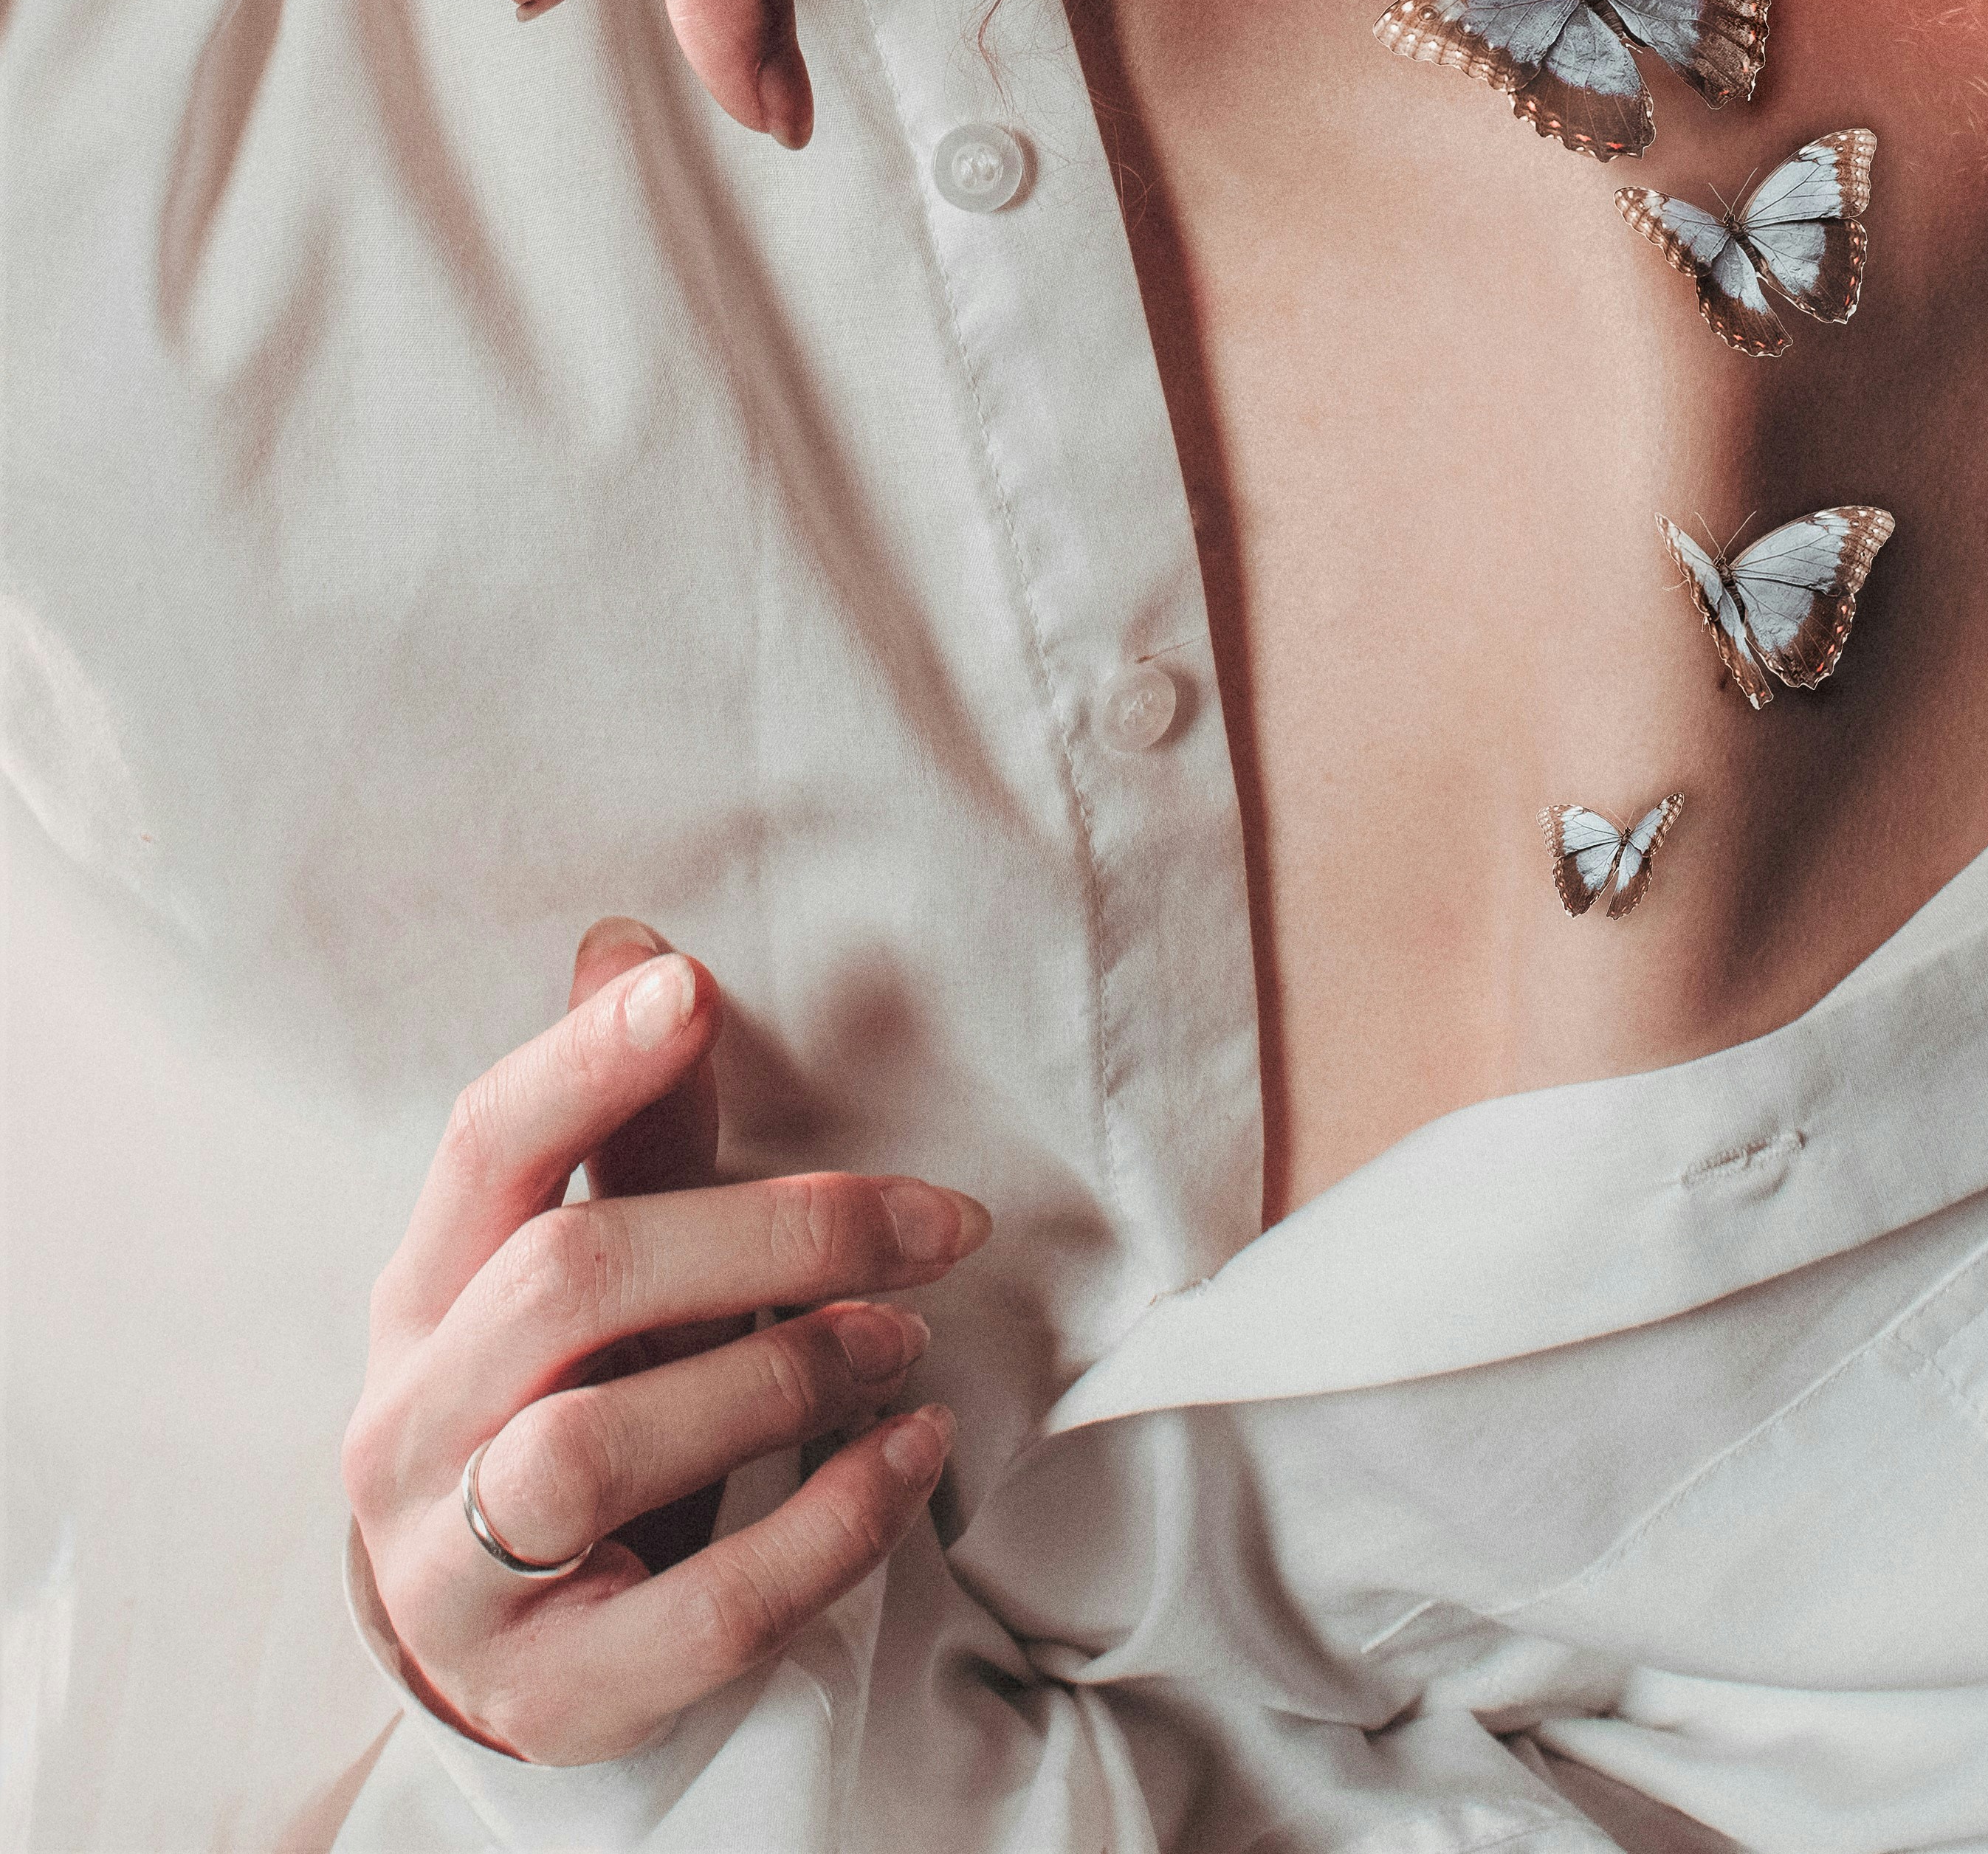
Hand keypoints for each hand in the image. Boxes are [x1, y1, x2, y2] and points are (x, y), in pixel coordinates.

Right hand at [342, 927, 988, 1765]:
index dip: (581, 1062)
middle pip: (568, 1280)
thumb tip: (632, 944)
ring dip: (785, 1375)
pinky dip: (830, 1523)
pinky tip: (913, 1454)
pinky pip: (701, 1609)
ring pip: (597, 1447)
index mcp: (422, 1292)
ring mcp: (457, 1571)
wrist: (512, 1644)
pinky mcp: (551, 1691)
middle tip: (930, 1225)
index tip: (693, 987)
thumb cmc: (568, 1403)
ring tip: (904, 1341)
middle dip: (772, 1234)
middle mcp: (408, 1426)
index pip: (480, 1148)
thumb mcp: (589, 1272)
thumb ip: (628, 1126)